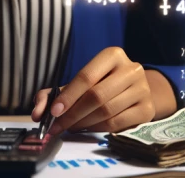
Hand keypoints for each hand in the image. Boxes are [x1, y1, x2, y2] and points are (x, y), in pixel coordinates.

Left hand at [31, 47, 159, 133]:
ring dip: (84, 123)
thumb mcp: (82, 80)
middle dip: (73, 114)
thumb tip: (37, 111)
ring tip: (69, 127)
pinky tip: (87, 128)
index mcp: (113, 55)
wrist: (135, 89)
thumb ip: (55, 92)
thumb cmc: (103, 82)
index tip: (54, 112)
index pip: (86, 76)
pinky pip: (118, 124)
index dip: (69, 95)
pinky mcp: (147, 110)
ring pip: (107, 112)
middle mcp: (131, 69)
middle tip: (57, 126)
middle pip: (97, 96)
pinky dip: (98, 129)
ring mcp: (142, 89)